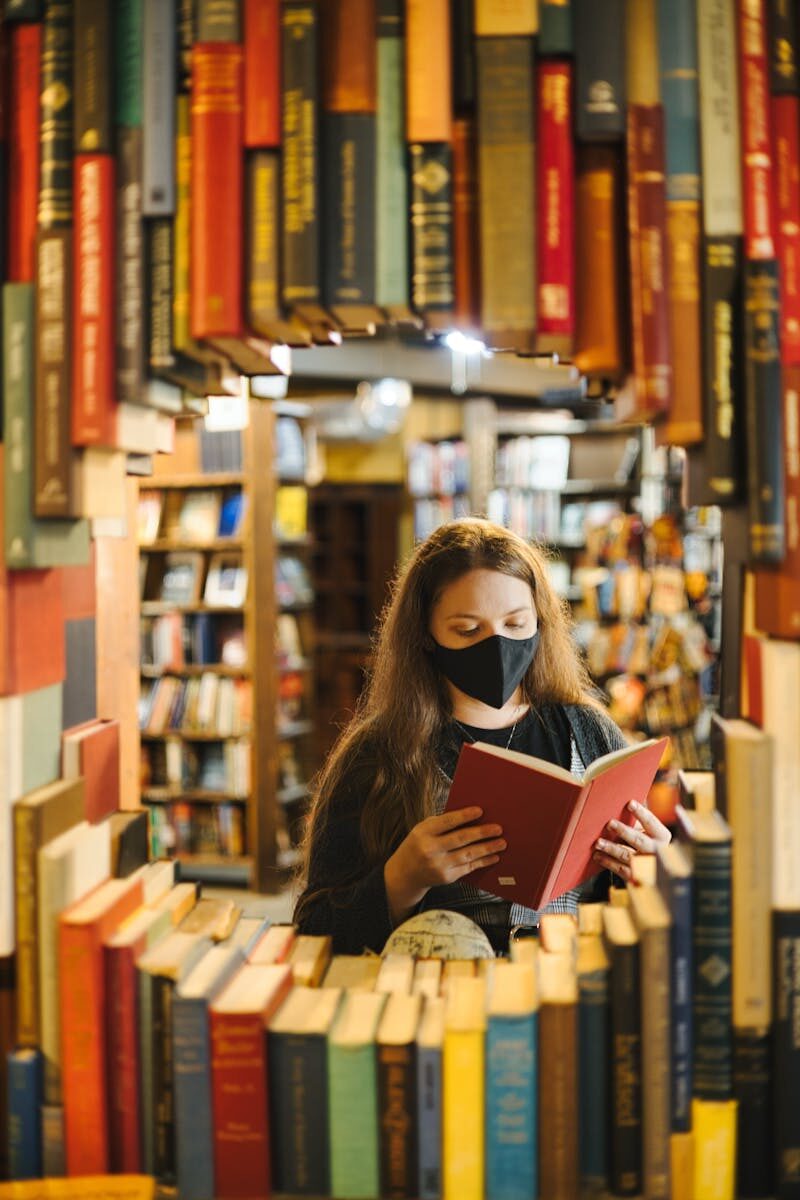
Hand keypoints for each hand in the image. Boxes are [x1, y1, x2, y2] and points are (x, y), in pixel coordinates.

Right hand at [384, 806, 505, 924]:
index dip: (464, 816)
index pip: (447, 822)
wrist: (406, 873)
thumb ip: (442, 823)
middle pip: (460, 839)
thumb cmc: (419, 844)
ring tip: (501, 843)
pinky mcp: (446, 877)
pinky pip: (468, 868)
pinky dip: (483, 862)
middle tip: (498, 828)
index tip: (481, 811)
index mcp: (424, 832)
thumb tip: (472, 818)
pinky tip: (494, 857)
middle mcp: (430, 849)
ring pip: (467, 855)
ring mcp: (439, 865)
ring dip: (487, 848)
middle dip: (481, 833)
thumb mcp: (423, 829)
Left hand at [592, 799, 670, 882]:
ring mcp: (646, 866)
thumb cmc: (649, 842)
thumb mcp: (650, 830)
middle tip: (610, 823)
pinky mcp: (636, 877)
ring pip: (627, 856)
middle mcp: (657, 851)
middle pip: (639, 840)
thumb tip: (628, 793)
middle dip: (624, 831)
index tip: (630, 803)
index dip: (641, 812)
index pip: (651, 822)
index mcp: (662, 836)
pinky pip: (620, 869)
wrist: (656, 872)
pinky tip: (598, 855)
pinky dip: (608, 862)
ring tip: (598, 842)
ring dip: (611, 848)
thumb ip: (641, 817)